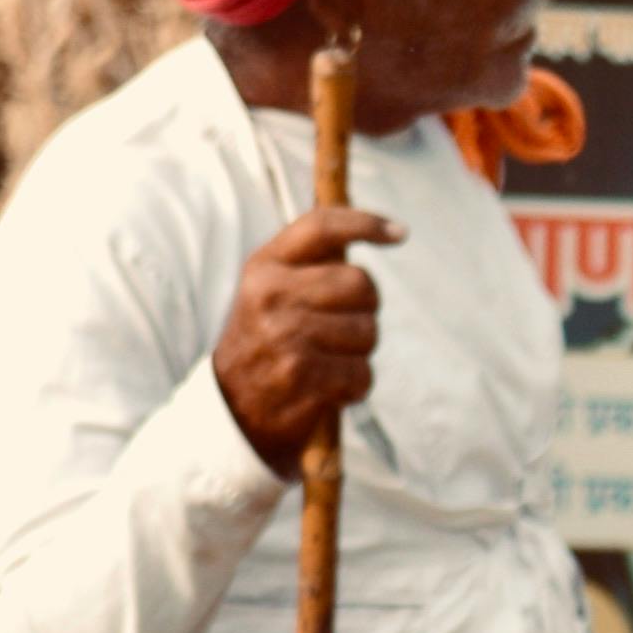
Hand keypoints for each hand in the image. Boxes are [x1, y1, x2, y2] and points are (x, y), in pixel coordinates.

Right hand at [215, 205, 399, 471]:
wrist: (232, 408)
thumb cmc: (268, 340)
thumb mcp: (273, 290)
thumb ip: (314, 261)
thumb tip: (385, 229)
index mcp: (264, 266)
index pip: (321, 227)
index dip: (365, 223)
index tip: (400, 233)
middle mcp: (270, 296)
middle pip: (361, 283)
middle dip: (366, 308)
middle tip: (342, 325)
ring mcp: (285, 337)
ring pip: (368, 331)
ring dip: (359, 351)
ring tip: (327, 358)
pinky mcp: (302, 379)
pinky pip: (362, 374)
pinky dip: (354, 385)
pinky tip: (328, 386)